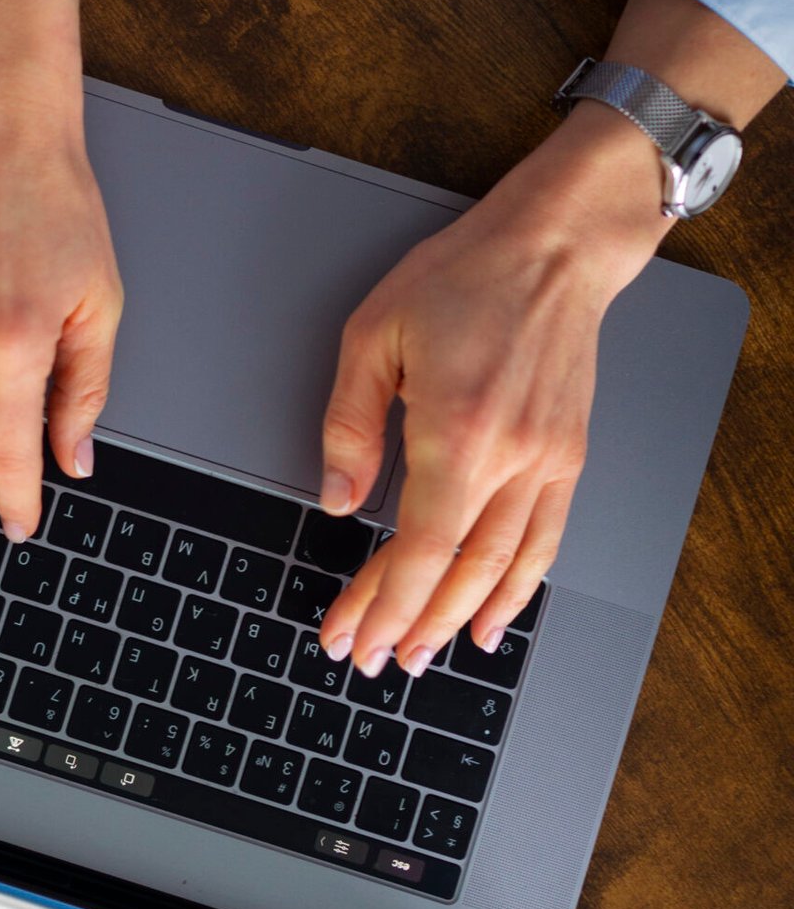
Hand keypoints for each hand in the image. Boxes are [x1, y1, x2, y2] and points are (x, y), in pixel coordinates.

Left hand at [316, 105, 669, 677]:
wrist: (554, 249)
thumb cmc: (464, 277)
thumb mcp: (373, 335)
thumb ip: (349, 424)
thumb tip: (340, 499)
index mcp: (457, 430)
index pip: (418, 549)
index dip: (382, 602)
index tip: (350, 634)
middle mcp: (512, 457)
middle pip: (458, 572)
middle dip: (411, 624)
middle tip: (374, 658)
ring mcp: (549, 461)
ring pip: (505, 568)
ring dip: (460, 620)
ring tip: (422, 654)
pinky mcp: (568, 457)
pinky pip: (546, 542)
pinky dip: (520, 589)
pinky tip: (494, 618)